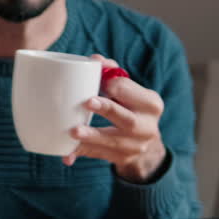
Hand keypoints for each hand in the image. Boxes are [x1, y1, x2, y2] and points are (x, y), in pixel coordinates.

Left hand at [63, 55, 167, 182]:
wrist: (145, 143)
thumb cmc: (131, 107)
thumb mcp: (131, 91)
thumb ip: (113, 73)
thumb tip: (95, 59)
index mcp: (151, 104)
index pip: (130, 91)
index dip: (112, 84)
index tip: (100, 80)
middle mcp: (147, 127)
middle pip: (127, 119)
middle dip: (108, 109)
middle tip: (88, 102)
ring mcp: (135, 146)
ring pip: (111, 141)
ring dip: (91, 136)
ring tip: (74, 131)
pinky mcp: (121, 159)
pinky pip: (97, 156)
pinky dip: (80, 154)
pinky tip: (67, 156)